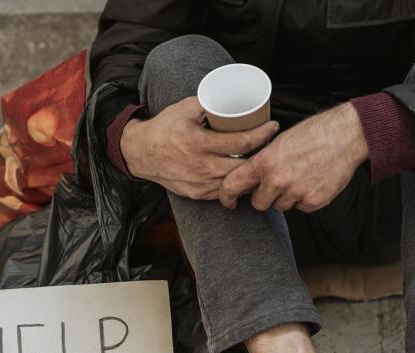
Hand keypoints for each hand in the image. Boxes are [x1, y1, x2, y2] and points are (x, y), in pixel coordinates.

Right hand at [120, 97, 278, 199]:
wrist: (142, 154)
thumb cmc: (164, 129)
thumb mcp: (184, 109)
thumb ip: (208, 102)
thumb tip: (231, 95)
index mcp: (200, 144)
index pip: (242, 142)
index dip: (262, 134)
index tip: (273, 127)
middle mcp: (203, 167)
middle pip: (245, 165)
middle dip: (262, 154)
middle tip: (270, 144)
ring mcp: (202, 184)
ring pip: (237, 181)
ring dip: (251, 171)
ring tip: (260, 157)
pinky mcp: (199, 194)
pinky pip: (225, 191)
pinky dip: (236, 183)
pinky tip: (243, 173)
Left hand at [218, 102, 368, 211]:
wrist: (346, 135)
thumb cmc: (314, 133)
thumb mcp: (280, 141)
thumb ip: (263, 162)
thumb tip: (251, 178)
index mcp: (265, 162)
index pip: (233, 185)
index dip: (227, 196)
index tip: (228, 201)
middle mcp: (278, 180)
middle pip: (259, 203)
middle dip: (264, 196)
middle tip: (276, 183)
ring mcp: (296, 193)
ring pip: (281, 206)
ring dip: (286, 197)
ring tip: (299, 177)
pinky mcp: (314, 201)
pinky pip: (301, 208)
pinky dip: (305, 199)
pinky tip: (312, 181)